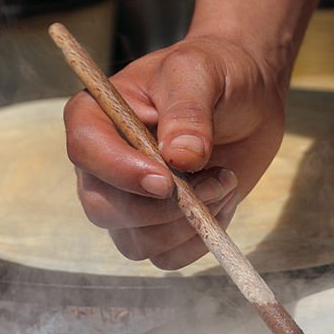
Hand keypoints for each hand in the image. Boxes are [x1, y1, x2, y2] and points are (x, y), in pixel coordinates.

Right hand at [63, 35, 287, 268]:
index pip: (86, 153)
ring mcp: (131, 201)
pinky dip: (201, 240)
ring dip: (189, 224)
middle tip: (216, 179)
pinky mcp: (164, 227)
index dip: (121, 172)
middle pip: (105, 211)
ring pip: (139, 243)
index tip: (166, 180)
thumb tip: (179, 157)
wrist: (247, 98)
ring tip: (224, 182)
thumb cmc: (214, 74)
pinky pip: (169, 258)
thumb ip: (187, 111)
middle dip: (164, 208)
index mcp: (97, 117)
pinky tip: (222, 202)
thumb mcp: (199, 74)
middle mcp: (104, 166)